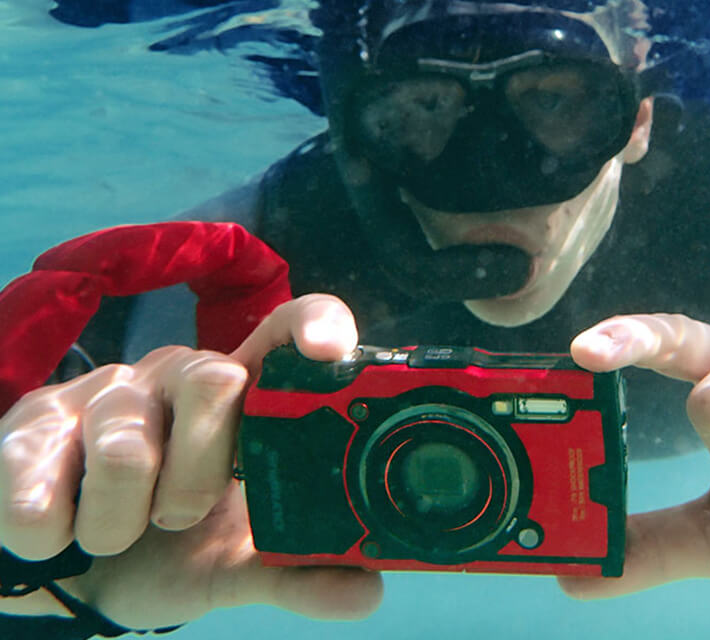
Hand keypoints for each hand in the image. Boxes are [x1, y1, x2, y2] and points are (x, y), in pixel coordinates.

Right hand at [0, 294, 380, 627]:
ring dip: (122, 520)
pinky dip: (49, 530)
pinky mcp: (32, 422)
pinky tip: (56, 536)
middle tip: (181, 516)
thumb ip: (296, 571)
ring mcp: (106, 393)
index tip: (328, 353)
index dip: (312, 325)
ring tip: (118, 534)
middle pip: (213, 379)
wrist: (66, 575)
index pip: (283, 331)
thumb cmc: (168, 550)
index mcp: (240, 400)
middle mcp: (178, 377)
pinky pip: (38, 474)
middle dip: (201, 471)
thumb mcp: (233, 565)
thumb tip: (368, 591)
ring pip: (125, 446)